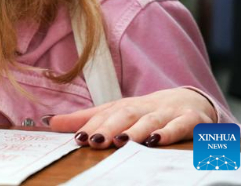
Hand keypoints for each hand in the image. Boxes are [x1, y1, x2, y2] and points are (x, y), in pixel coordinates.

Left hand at [49, 88, 216, 148]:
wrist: (191, 100)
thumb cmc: (145, 111)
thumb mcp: (115, 113)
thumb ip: (84, 120)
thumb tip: (49, 121)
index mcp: (125, 106)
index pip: (105, 114)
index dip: (91, 125)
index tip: (77, 139)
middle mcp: (144, 106)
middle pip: (124, 114)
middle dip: (109, 127)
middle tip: (96, 141)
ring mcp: (168, 112)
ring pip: (150, 120)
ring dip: (135, 131)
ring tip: (122, 141)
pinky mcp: (191, 120)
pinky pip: (181, 125)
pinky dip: (169, 132)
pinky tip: (156, 141)